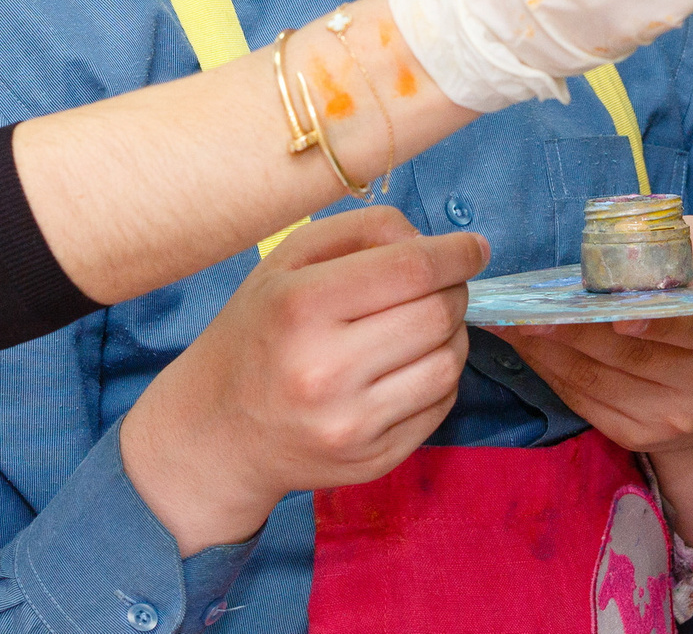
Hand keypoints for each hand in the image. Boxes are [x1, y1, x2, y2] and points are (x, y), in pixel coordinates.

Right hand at [118, 206, 486, 555]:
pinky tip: (410, 364)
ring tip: (424, 324)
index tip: (473, 246)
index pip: (410, 270)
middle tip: (442, 284)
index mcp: (299, 307)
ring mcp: (352, 424)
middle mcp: (325, 371)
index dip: (455, 253)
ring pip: (450, 363)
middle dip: (454, 290)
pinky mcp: (373, 461)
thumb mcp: (286, 262)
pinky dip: (440, 375)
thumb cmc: (259, 331)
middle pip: (437, 315)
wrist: (218, 430)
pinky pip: (441, 406)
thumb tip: (432, 243)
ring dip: (453, 334)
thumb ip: (360, 231)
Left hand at [491, 215, 692, 587]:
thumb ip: (682, 241)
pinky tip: (525, 345)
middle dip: (577, 331)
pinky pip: (583, 401)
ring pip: (598, 381)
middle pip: (633, 357)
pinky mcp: (637, 435)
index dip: (659, 324)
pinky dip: (549, 370)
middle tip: (530, 310)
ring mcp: (673, 418)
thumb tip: (625, 237)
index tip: (619, 316)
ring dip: (550, 350)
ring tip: (513, 323)